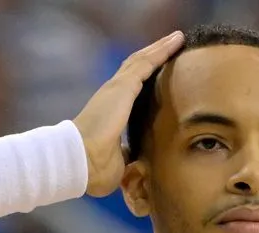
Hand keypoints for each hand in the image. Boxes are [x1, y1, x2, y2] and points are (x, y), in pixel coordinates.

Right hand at [73, 31, 184, 196]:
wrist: (82, 162)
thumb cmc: (96, 167)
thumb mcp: (119, 160)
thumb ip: (128, 155)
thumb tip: (137, 162)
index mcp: (112, 112)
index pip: (131, 89)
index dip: (145, 77)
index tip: (161, 71)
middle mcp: (113, 96)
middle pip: (136, 69)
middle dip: (154, 56)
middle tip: (171, 45)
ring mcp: (116, 89)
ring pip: (142, 61)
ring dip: (159, 48)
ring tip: (176, 38)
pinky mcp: (123, 86)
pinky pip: (147, 62)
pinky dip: (161, 50)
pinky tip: (176, 41)